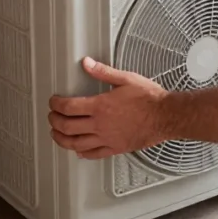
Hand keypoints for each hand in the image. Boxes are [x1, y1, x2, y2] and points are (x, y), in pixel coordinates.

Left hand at [48, 57, 168, 159]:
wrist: (166, 116)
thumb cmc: (149, 99)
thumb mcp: (126, 79)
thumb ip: (103, 72)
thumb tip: (87, 64)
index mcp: (101, 106)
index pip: (69, 107)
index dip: (56, 104)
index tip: (53, 102)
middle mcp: (101, 125)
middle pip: (68, 127)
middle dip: (55, 121)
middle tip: (51, 117)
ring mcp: (107, 139)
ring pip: (76, 144)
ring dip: (62, 140)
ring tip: (57, 135)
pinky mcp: (116, 148)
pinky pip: (94, 154)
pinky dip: (82, 153)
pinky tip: (79, 151)